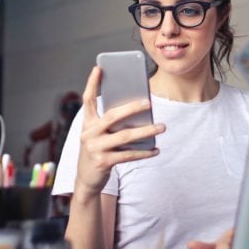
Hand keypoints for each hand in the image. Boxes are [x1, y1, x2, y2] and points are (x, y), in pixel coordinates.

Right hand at [74, 66, 162, 196]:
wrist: (86, 180)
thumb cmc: (97, 151)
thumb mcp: (98, 135)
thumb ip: (111, 124)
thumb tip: (138, 112)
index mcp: (87, 123)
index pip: (87, 99)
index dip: (92, 83)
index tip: (98, 68)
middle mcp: (89, 133)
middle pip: (112, 116)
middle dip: (131, 108)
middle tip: (148, 103)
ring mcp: (95, 148)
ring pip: (125, 136)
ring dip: (146, 131)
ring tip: (162, 126)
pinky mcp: (103, 162)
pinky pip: (129, 155)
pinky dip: (144, 152)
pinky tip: (156, 149)